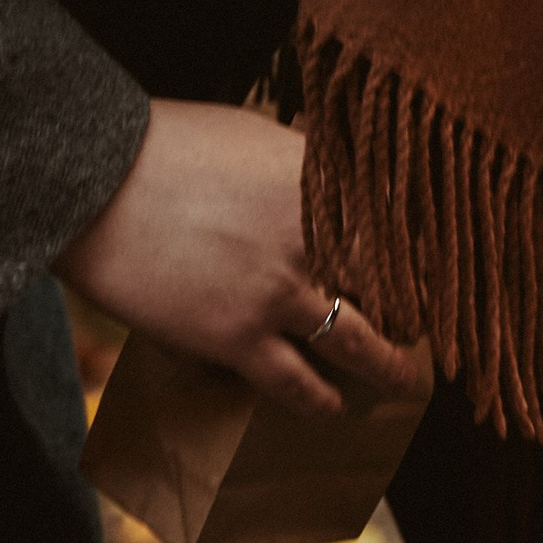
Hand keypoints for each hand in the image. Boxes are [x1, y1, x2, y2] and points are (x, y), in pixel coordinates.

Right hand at [57, 100, 433, 421]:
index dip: (434, 254)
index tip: (451, 268)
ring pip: (362, 346)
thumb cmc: (164, 145)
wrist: (91, 183)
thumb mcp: (251, 133)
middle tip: (439, 331)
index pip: (404, 225)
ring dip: (393, 371)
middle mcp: (315, 238)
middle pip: (398, 288)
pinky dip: (322, 402)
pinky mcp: (236, 337)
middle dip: (426, 315)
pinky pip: (296, 385)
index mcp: (322, 181)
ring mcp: (278, 292)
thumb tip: (325, 168)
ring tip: (411, 385)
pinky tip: (335, 409)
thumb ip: (299, 160)